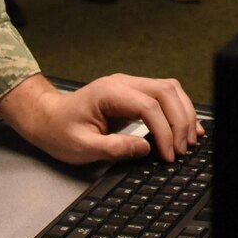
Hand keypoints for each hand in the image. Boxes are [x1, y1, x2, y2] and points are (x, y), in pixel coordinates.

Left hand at [0, 71, 200, 163]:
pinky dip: (178, 110)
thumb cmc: (60, 131)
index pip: (148, 106)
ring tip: (189, 140)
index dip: (164, 131)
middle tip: (183, 149)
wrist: (48, 119)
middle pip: (165, 92)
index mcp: (109, 92)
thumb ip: (113, 148)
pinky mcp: (134, 94)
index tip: (168, 154)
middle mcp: (123, 83)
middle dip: (180, 121)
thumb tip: (145, 149)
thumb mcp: (82, 147)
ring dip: (183, 113)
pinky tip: (186, 127)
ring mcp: (130, 85)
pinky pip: (164, 96)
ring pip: (169, 90)